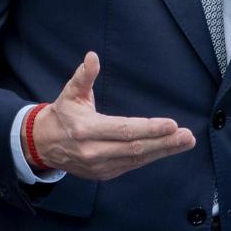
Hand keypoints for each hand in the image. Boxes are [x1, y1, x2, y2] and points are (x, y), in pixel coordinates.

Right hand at [28, 52, 195, 180]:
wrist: (43, 144)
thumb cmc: (62, 114)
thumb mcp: (70, 92)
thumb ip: (84, 76)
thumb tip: (92, 57)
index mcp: (86, 130)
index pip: (124, 130)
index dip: (149, 129)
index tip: (171, 124)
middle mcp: (93, 151)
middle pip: (135, 148)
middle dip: (164, 143)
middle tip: (187, 136)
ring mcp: (99, 166)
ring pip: (137, 159)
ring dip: (163, 151)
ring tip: (185, 142)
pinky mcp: (104, 174)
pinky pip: (132, 165)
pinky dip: (151, 157)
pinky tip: (167, 148)